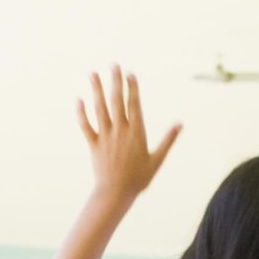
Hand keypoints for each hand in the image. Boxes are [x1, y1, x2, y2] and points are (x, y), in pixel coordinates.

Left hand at [77, 65, 180, 200]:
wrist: (116, 194)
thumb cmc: (139, 179)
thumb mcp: (157, 160)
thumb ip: (168, 141)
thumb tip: (180, 124)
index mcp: (136, 132)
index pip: (134, 104)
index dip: (132, 87)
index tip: (130, 73)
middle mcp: (120, 130)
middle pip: (116, 100)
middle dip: (115, 81)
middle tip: (114, 64)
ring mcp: (105, 136)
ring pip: (99, 108)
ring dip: (96, 89)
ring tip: (93, 73)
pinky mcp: (94, 144)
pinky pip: (85, 125)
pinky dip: (81, 113)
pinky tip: (78, 99)